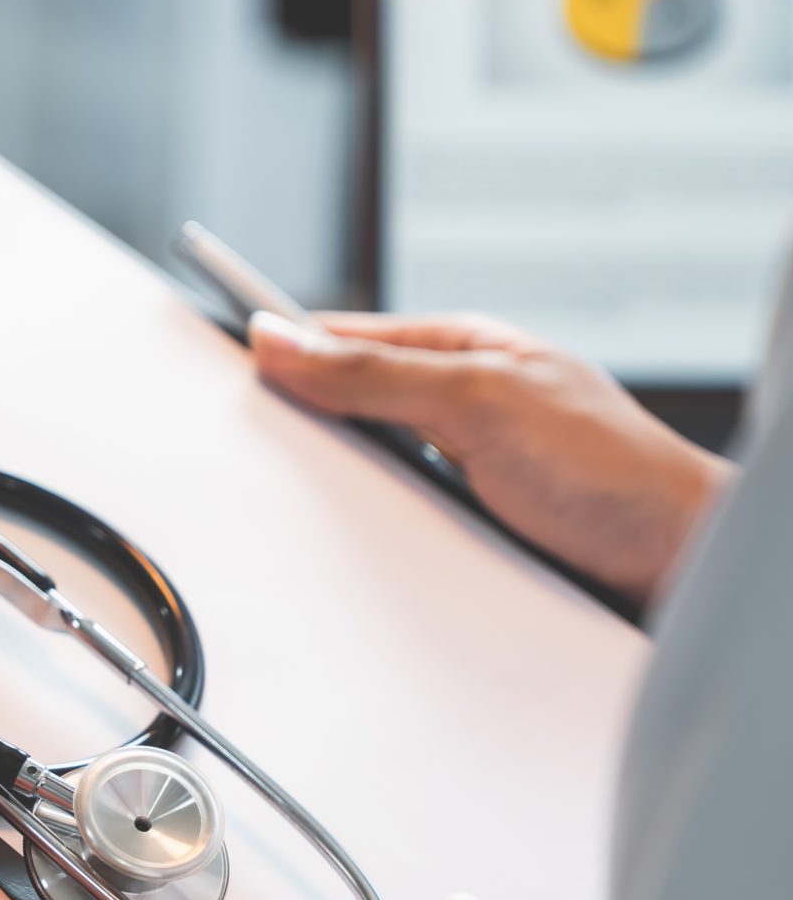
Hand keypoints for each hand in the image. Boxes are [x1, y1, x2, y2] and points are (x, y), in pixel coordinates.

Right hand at [250, 311, 730, 606]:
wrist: (678, 562)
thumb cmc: (612, 472)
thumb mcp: (476, 402)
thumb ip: (375, 373)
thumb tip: (282, 339)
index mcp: (463, 349)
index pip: (343, 337)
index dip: (282, 344)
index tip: (220, 354)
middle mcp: (461, 401)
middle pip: (345, 403)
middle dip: (302, 421)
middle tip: (256, 438)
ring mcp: (464, 462)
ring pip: (364, 465)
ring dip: (340, 485)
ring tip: (317, 494)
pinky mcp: (469, 521)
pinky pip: (391, 518)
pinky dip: (369, 529)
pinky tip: (361, 541)